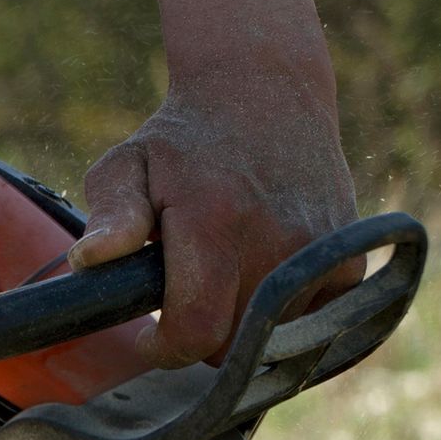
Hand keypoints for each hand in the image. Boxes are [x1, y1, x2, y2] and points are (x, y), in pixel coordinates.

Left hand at [69, 51, 360, 367]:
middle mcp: (276, 240)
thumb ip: (112, 217)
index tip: (149, 337)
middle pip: (230, 345)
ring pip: (271, 339)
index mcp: (215, 222)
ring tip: (227, 268)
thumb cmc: (183, 140)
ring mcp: (319, 251)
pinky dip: (284, 311)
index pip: (195, 331)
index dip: (165, 349)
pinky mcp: (350, 258)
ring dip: (242, 321)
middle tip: (185, 293)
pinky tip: (265, 268)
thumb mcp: (128, 166)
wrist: (267, 90)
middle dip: (200, 335)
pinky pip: (312, 320)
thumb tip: (89, 261)